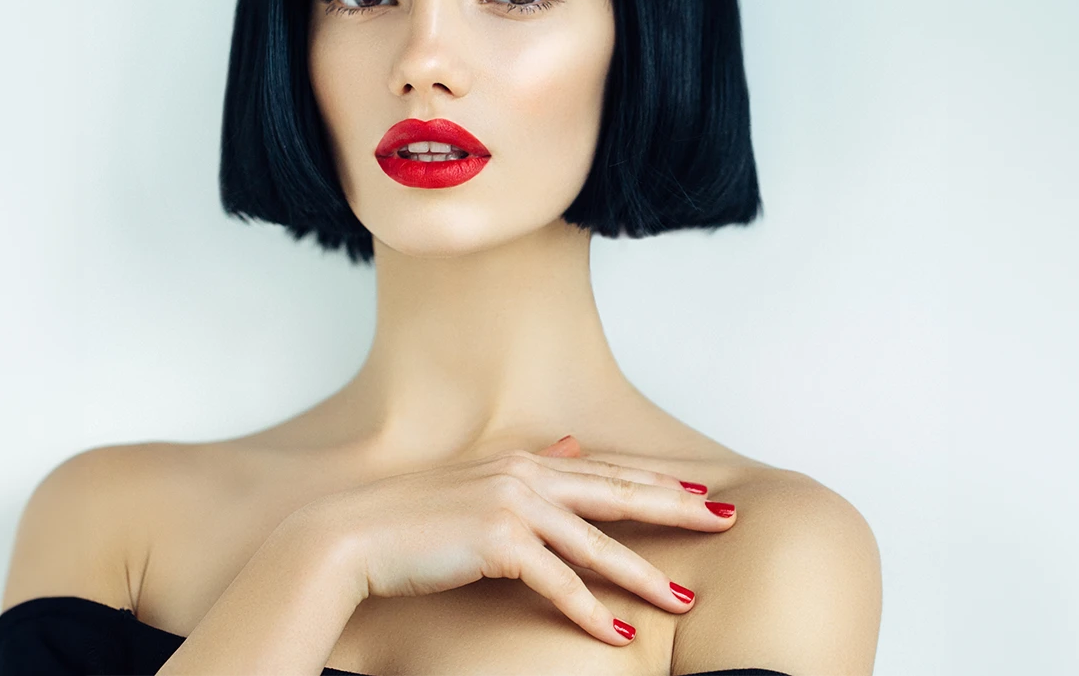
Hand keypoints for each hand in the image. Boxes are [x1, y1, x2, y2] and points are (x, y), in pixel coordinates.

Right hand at [300, 435, 735, 645]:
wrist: (353, 535)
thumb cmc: (413, 517)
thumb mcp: (478, 480)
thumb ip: (528, 464)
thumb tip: (567, 444)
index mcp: (524, 459)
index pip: (606, 471)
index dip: (656, 482)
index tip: (699, 492)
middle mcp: (525, 474)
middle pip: (618, 495)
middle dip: (676, 510)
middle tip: (725, 521)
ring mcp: (514, 506)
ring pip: (598, 544)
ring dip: (645, 575)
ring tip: (685, 598)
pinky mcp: (499, 544)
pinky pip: (559, 584)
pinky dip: (592, 612)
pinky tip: (620, 634)